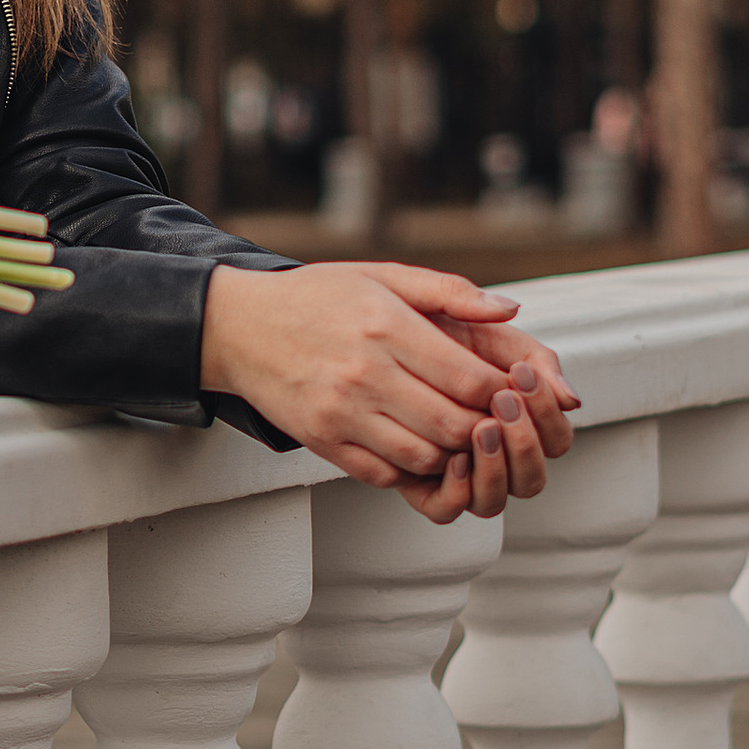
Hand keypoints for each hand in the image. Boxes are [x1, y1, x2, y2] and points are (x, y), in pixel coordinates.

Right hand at [200, 260, 578, 521]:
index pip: (469, 378)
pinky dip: (410, 468)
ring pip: (423, 456)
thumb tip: (509, 311)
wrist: (239, 326)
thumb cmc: (316, 297)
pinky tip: (417, 445)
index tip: (510, 390)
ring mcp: (340, 411)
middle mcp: (364, 373)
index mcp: (386, 326)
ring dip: (451, 452)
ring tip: (457, 433)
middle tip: (494, 420)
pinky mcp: (321, 440)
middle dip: (486, 429)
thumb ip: (450, 292)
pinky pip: (382, 473)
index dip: (503, 392)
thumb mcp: (382, 276)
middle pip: (453, 424)